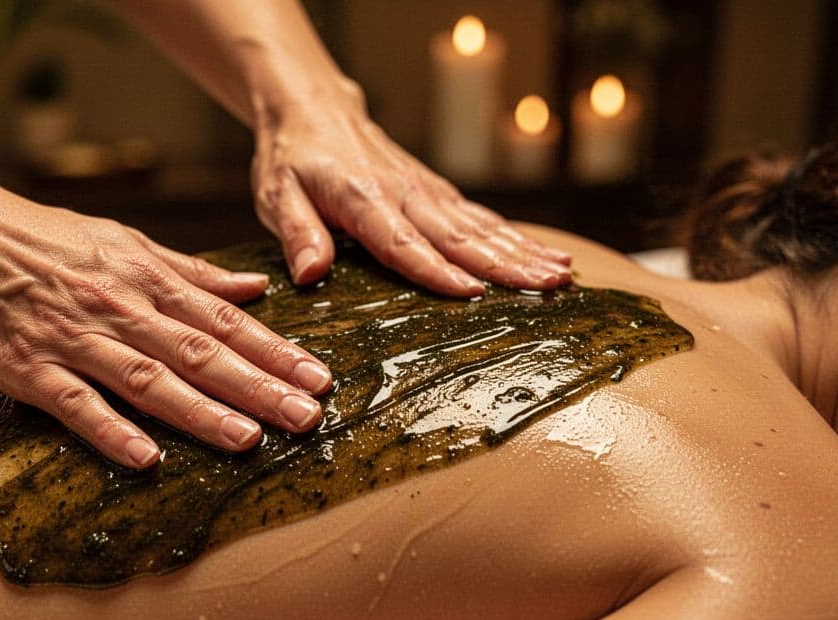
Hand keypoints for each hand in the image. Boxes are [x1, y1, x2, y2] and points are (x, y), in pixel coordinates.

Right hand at [0, 185, 331, 468]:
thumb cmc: (39, 237)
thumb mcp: (122, 242)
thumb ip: (189, 272)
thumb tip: (252, 290)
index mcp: (144, 277)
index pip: (223, 320)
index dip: (274, 351)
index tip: (319, 378)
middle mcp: (117, 307)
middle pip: (198, 352)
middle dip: (257, 386)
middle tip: (307, 417)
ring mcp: (71, 338)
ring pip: (146, 378)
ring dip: (200, 411)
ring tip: (248, 439)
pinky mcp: (25, 367)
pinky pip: (73, 403)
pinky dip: (109, 429)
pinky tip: (144, 457)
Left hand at [251, 83, 571, 295]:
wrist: (312, 110)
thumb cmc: (292, 160)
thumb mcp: (276, 197)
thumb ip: (297, 234)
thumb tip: (308, 273)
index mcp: (364, 200)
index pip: (403, 243)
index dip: (435, 269)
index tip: (470, 292)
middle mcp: (404, 194)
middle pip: (459, 236)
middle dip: (504, 264)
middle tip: (546, 286)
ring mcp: (425, 191)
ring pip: (480, 227)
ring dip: (522, 251)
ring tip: (561, 274)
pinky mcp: (435, 192)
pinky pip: (479, 218)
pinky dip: (514, 237)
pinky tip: (543, 255)